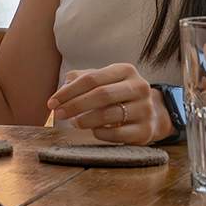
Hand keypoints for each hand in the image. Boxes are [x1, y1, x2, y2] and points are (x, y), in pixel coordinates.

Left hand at [46, 63, 171, 145]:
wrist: (153, 113)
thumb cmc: (120, 94)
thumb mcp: (106, 81)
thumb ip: (83, 79)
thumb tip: (62, 87)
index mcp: (126, 70)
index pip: (92, 78)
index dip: (69, 91)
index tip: (52, 102)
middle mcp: (139, 87)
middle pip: (101, 94)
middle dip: (75, 105)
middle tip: (58, 114)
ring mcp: (145, 109)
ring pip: (109, 115)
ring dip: (86, 120)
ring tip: (74, 123)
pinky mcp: (146, 130)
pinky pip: (117, 134)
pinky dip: (100, 133)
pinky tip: (94, 131)